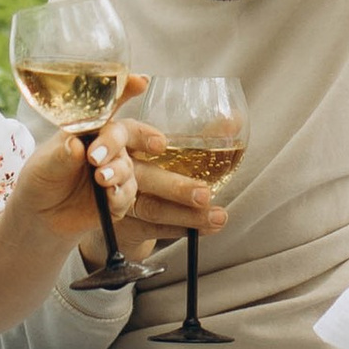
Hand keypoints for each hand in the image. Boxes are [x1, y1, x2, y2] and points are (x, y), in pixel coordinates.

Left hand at [5, 79, 141, 260]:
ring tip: (99, 178)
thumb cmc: (40, 180)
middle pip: (127, 133)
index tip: (140, 81)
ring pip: (127, 165)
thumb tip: (76, 146)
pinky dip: (120, 194)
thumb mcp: (42, 165)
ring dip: (116, 170)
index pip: (107, 106)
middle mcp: (105, 147)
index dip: (125, 90)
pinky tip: (108, 197)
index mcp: (87, 129)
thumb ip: (60, 155)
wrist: (38, 217)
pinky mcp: (118, 197)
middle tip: (97, 156)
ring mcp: (114, 171)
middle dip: (117, 141)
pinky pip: (128, 192)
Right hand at [117, 114, 229, 262]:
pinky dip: (180, 228)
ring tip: (217, 217)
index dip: (140, 136)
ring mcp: (114, 200)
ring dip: (186, 214)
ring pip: (150, 207)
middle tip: (204, 194)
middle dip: (174, 187)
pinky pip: (152, 228)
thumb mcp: (169, 147)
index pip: (124, 132)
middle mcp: (114, 168)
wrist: (118, 205)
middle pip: (141, 175)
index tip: (161, 144)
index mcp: (124, 140)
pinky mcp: (123, 226)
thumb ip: (199, 135)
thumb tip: (234, 119)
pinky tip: (206, 229)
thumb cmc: (149, 164)